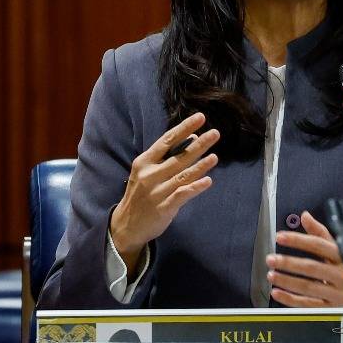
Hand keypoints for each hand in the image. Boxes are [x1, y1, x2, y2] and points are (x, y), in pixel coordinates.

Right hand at [110, 112, 219, 271]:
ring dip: (201, 165)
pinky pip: (182, 195)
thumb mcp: (147, 171)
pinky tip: (208, 181)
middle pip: (178, 157)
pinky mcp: (163, 208)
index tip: (200, 118)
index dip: (184, 128)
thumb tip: (192, 137)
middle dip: (198, 145)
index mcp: (144, 162)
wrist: (126, 225)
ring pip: (182, 175)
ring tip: (215, 156)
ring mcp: (156, 192)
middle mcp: (150, 175)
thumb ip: (167, 156)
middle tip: (215, 133)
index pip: (167, 141)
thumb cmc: (141, 194)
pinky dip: (195, 187)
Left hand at [267, 211, 342, 324]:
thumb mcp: (342, 250)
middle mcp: (341, 275)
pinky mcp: (333, 311)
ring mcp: (338, 294)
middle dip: (289, 262)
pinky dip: (291, 300)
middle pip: (312, 267)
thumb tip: (305, 216)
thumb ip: (321, 234)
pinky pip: (309, 306)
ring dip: (287, 281)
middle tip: (270, 259)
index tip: (280, 236)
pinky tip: (277, 293)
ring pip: (308, 287)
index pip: (319, 245)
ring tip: (271, 275)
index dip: (299, 240)